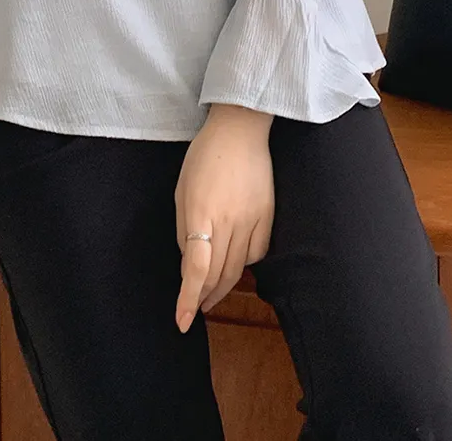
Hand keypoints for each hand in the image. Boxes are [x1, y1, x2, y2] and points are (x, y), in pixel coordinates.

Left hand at [174, 105, 274, 332]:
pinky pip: (258, 253)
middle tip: (194, 310)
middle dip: (204, 298)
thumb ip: (185, 230)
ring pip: (240, 268)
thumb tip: (190, 266)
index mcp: (202, 212)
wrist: (240, 129)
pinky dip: (245, 265)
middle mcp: (230, 220)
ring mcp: (253, 218)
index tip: (182, 321)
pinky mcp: (269, 215)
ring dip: (223, 287)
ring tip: (211, 297)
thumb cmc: (204, 157)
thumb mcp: (182, 192)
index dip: (189, 299)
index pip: (197, 268)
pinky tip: (235, 265)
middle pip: (219, 274)